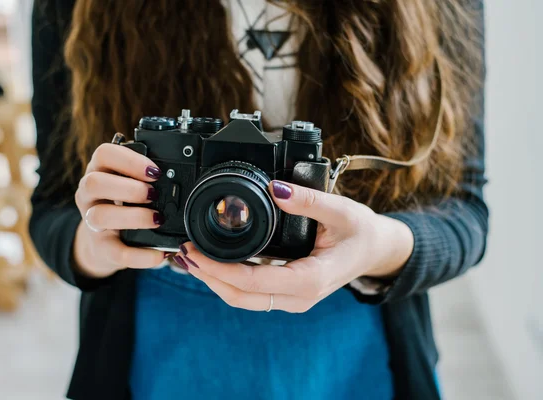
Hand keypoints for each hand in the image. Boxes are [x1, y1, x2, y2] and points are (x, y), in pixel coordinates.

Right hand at [73, 141, 166, 278]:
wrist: (106, 242)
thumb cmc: (124, 204)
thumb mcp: (130, 184)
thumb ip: (147, 177)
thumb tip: (180, 174)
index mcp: (99, 171)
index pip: (104, 154)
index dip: (129, 160)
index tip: (155, 171)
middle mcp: (89, 194)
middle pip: (94, 183)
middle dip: (128, 188)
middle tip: (154, 194)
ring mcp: (90, 222)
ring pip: (98, 216)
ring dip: (132, 216)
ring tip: (157, 219)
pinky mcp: (100, 248)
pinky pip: (116, 253)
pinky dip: (140, 255)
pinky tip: (159, 253)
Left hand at [174, 181, 413, 312]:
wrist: (376, 250)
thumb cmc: (362, 232)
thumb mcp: (341, 210)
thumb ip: (308, 200)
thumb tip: (276, 188)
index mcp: (309, 280)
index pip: (252, 282)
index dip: (218, 269)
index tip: (194, 251)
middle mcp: (299, 297)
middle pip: (240, 297)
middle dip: (207, 278)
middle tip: (183, 254)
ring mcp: (293, 299)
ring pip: (244, 299)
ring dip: (215, 281)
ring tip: (191, 257)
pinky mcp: (289, 292)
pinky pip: (253, 293)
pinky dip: (229, 279)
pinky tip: (215, 263)